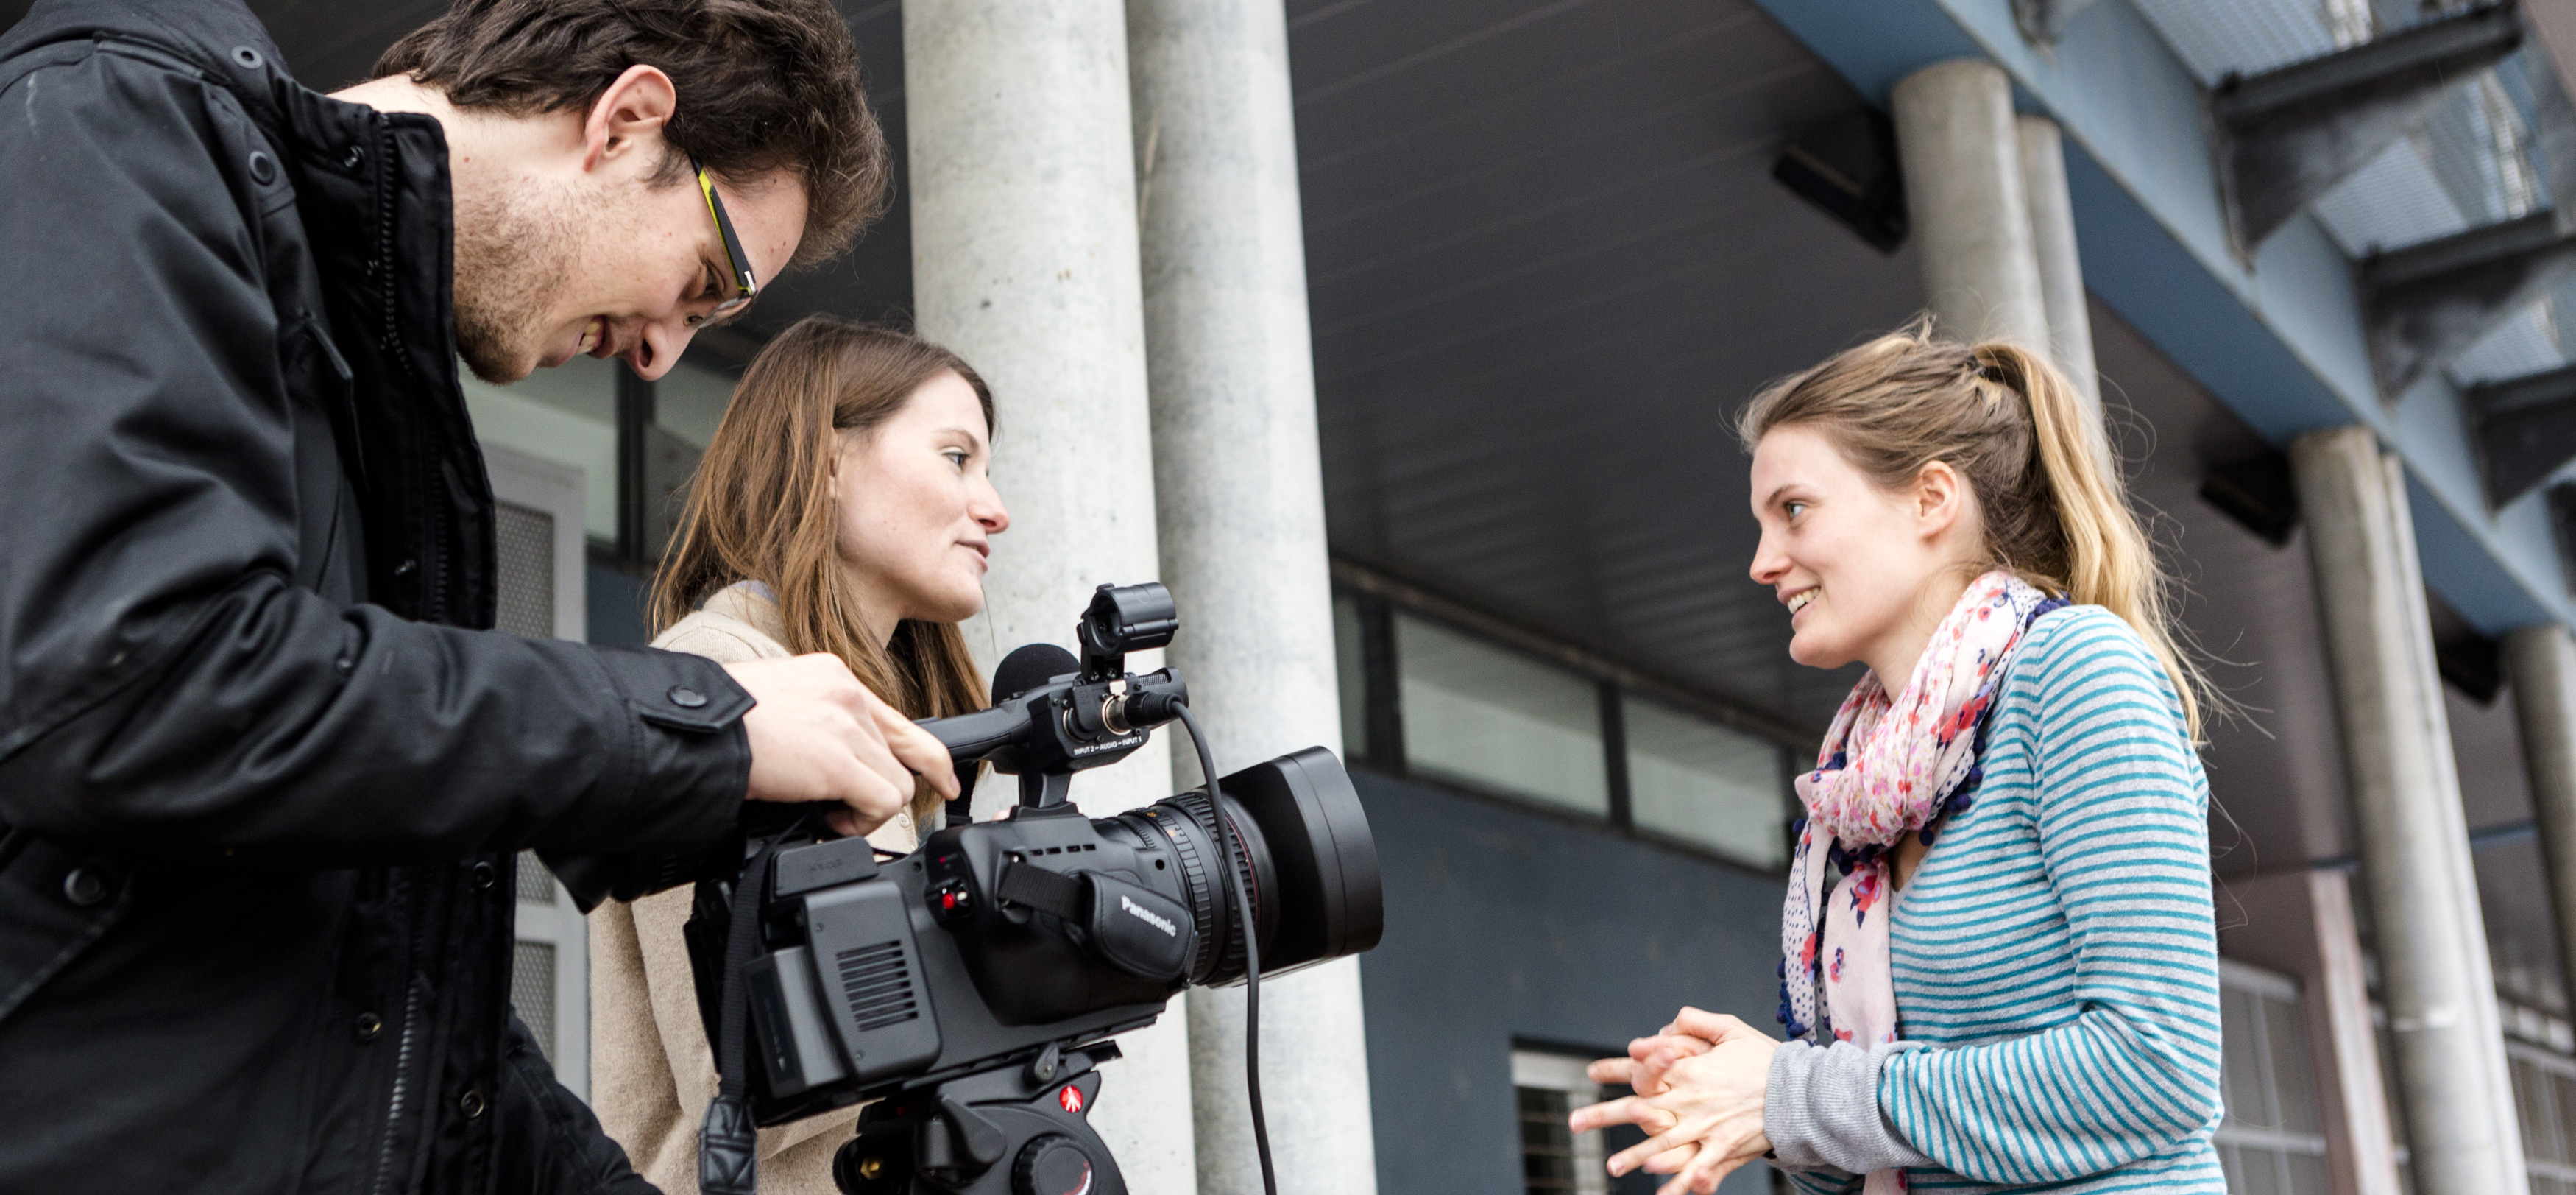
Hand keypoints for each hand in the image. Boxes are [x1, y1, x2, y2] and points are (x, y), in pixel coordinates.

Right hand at [724, 654, 959, 836]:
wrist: (692, 728)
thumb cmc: (716, 723)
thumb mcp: (776, 706)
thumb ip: (813, 723)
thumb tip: (823, 761)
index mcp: (832, 677)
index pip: (898, 720)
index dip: (928, 757)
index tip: (944, 780)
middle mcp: (847, 693)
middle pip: (898, 758)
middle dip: (874, 792)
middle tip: (840, 810)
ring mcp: (846, 724)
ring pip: (895, 783)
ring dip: (863, 810)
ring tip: (823, 812)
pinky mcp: (840, 760)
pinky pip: (883, 802)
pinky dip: (860, 822)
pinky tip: (826, 818)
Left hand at [1570, 1008, 1778, 1194]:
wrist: (1801, 1093)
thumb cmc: (1766, 1059)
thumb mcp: (1731, 1029)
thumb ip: (1695, 1022)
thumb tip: (1664, 1026)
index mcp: (1689, 1069)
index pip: (1643, 1068)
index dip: (1615, 1068)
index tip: (1592, 1071)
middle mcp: (1690, 1100)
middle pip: (1639, 1110)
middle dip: (1604, 1115)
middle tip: (1574, 1122)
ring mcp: (1706, 1128)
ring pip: (1661, 1145)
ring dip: (1634, 1157)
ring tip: (1610, 1167)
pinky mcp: (1723, 1149)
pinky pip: (1697, 1170)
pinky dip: (1679, 1185)